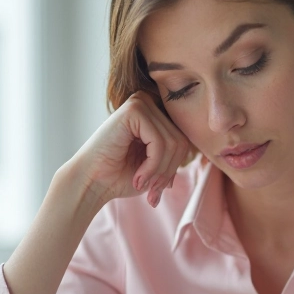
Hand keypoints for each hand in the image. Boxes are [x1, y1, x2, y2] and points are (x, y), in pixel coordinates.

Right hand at [70, 91, 191, 207]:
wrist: (91, 183)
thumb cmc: (120, 177)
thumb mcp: (157, 167)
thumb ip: (176, 156)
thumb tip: (201, 155)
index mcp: (154, 115)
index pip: (183, 140)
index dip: (174, 167)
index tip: (159, 188)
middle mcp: (148, 103)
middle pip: (181, 141)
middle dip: (169, 171)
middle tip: (153, 190)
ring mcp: (140, 103)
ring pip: (172, 142)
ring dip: (160, 171)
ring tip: (143, 184)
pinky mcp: (133, 109)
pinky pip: (160, 142)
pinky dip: (153, 166)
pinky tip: (138, 177)